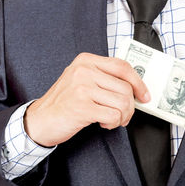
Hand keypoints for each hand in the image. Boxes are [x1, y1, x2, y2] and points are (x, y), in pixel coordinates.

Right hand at [23, 53, 149, 146]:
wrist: (40, 120)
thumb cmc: (64, 102)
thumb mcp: (82, 81)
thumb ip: (104, 79)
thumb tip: (134, 87)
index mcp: (86, 61)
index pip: (123, 67)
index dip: (138, 82)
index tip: (144, 95)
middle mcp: (84, 71)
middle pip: (126, 88)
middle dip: (130, 106)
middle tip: (123, 115)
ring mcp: (82, 88)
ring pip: (123, 102)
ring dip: (122, 117)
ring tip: (112, 120)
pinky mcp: (82, 107)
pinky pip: (114, 115)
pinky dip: (113, 124)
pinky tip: (103, 124)